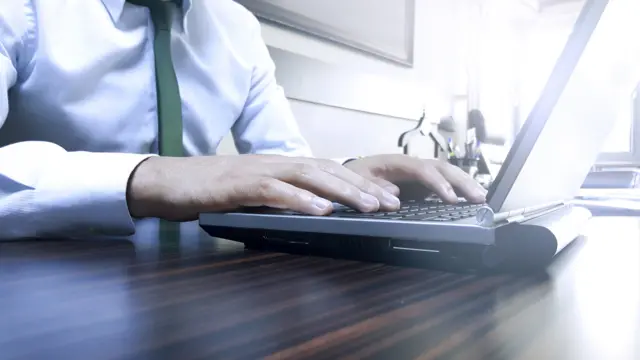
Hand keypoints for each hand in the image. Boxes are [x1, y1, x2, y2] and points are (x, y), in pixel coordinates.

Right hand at [127, 155, 400, 220]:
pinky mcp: (240, 186)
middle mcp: (276, 163)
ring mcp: (259, 172)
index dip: (360, 182)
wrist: (169, 181)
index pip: (329, 170)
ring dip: (343, 191)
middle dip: (363, 186)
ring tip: (370, 205)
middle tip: (393, 201)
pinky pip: (276, 191)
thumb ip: (282, 196)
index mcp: (281, 165)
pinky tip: (323, 210)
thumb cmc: (211, 188)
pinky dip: (302, 199)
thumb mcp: (254, 192)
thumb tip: (313, 209)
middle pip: (328, 170)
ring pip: (309, 177)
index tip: (387, 196)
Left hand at [343, 154, 486, 203]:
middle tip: (478, 197)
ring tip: (481, 197)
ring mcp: (413, 173)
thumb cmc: (347, 179)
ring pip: (443, 173)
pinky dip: (456, 189)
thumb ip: (372, 190)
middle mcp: (407, 164)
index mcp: (392, 162)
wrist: (341, 177)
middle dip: (460, 181)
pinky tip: (468, 198)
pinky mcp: (415, 184)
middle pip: (439, 167)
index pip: (421, 169)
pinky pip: (439, 183)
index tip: (450, 198)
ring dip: (463, 183)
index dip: (437, 183)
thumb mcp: (353, 184)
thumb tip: (395, 198)